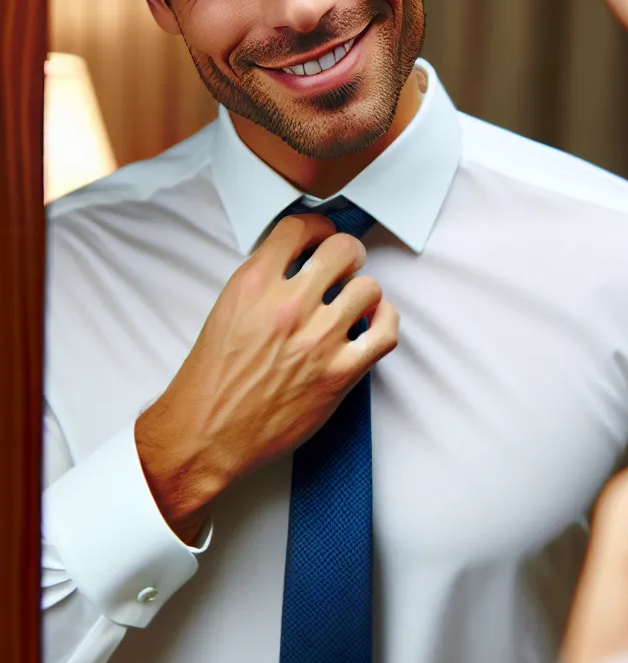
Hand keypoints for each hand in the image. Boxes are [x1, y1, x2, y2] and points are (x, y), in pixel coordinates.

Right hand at [136, 213, 398, 541]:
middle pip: (344, 250)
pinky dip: (385, 321)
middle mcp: (288, 306)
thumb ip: (264, 279)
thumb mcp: (227, 309)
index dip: (317, 228)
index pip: (299, 227)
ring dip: (363, 294)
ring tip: (351, 305)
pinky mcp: (339, 374)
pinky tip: (372, 323)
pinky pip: (385, 332)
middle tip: (343, 269)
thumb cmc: (213, 377)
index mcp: (254, 284)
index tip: (322, 237)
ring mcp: (317, 341)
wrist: (205, 435)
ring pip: (369, 288)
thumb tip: (303, 258)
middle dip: (348, 255)